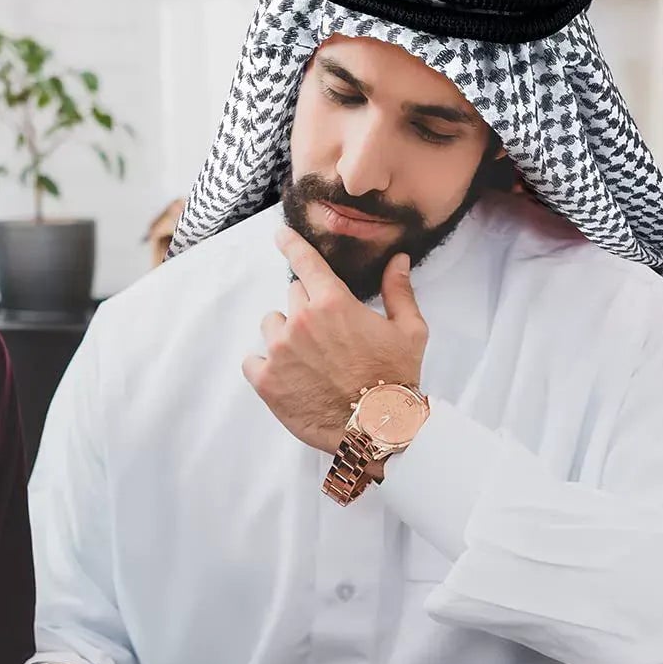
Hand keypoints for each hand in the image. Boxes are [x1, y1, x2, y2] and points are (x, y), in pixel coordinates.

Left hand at [242, 226, 427, 454]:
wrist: (377, 429)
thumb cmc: (395, 379)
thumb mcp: (409, 331)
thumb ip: (398, 291)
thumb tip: (398, 260)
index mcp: (332, 303)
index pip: (304, 262)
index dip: (290, 244)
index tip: (279, 234)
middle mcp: (300, 321)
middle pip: (293, 296)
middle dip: (308, 309)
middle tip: (329, 337)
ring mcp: (279, 351)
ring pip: (272, 325)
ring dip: (285, 335)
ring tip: (310, 360)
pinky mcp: (265, 380)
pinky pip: (252, 359)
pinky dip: (266, 365)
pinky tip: (289, 377)